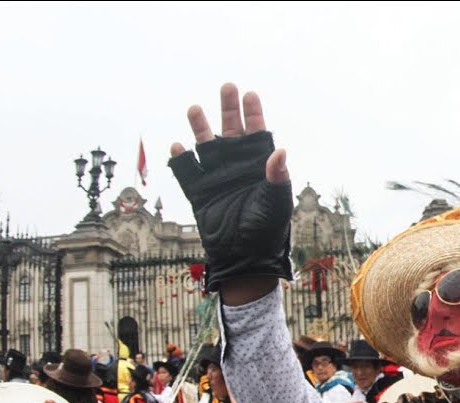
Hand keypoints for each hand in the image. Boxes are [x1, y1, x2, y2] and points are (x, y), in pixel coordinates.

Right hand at [170, 84, 292, 299]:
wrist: (244, 258)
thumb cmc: (266, 231)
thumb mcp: (276, 202)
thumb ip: (277, 176)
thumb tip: (280, 150)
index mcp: (259, 166)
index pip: (257, 133)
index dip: (253, 114)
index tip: (250, 94)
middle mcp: (237, 167)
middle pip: (231, 130)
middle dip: (228, 109)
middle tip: (227, 87)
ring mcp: (217, 177)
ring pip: (206, 145)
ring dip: (201, 127)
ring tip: (195, 108)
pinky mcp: (199, 192)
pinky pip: (186, 171)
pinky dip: (181, 158)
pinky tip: (178, 145)